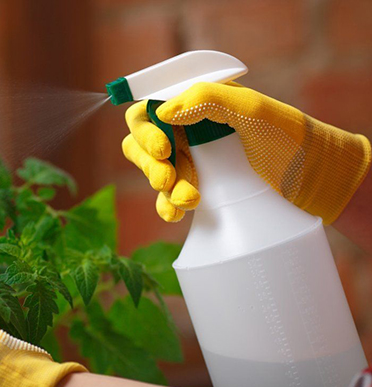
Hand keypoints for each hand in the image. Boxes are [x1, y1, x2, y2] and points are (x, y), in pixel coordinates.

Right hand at [123, 82, 370, 223]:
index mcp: (199, 103)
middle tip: (166, 179)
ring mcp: (194, 159)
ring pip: (155, 171)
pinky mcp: (199, 187)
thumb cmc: (291, 139)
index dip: (146, 128)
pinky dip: (167, 206)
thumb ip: (208, 99)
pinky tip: (177, 214)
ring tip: (189, 200)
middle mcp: (191, 128)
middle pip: (143, 141)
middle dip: (149, 162)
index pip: (150, 108)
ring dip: (162, 188)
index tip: (164, 149)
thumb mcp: (253, 111)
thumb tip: (162, 111)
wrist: (317, 181)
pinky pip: (169, 196)